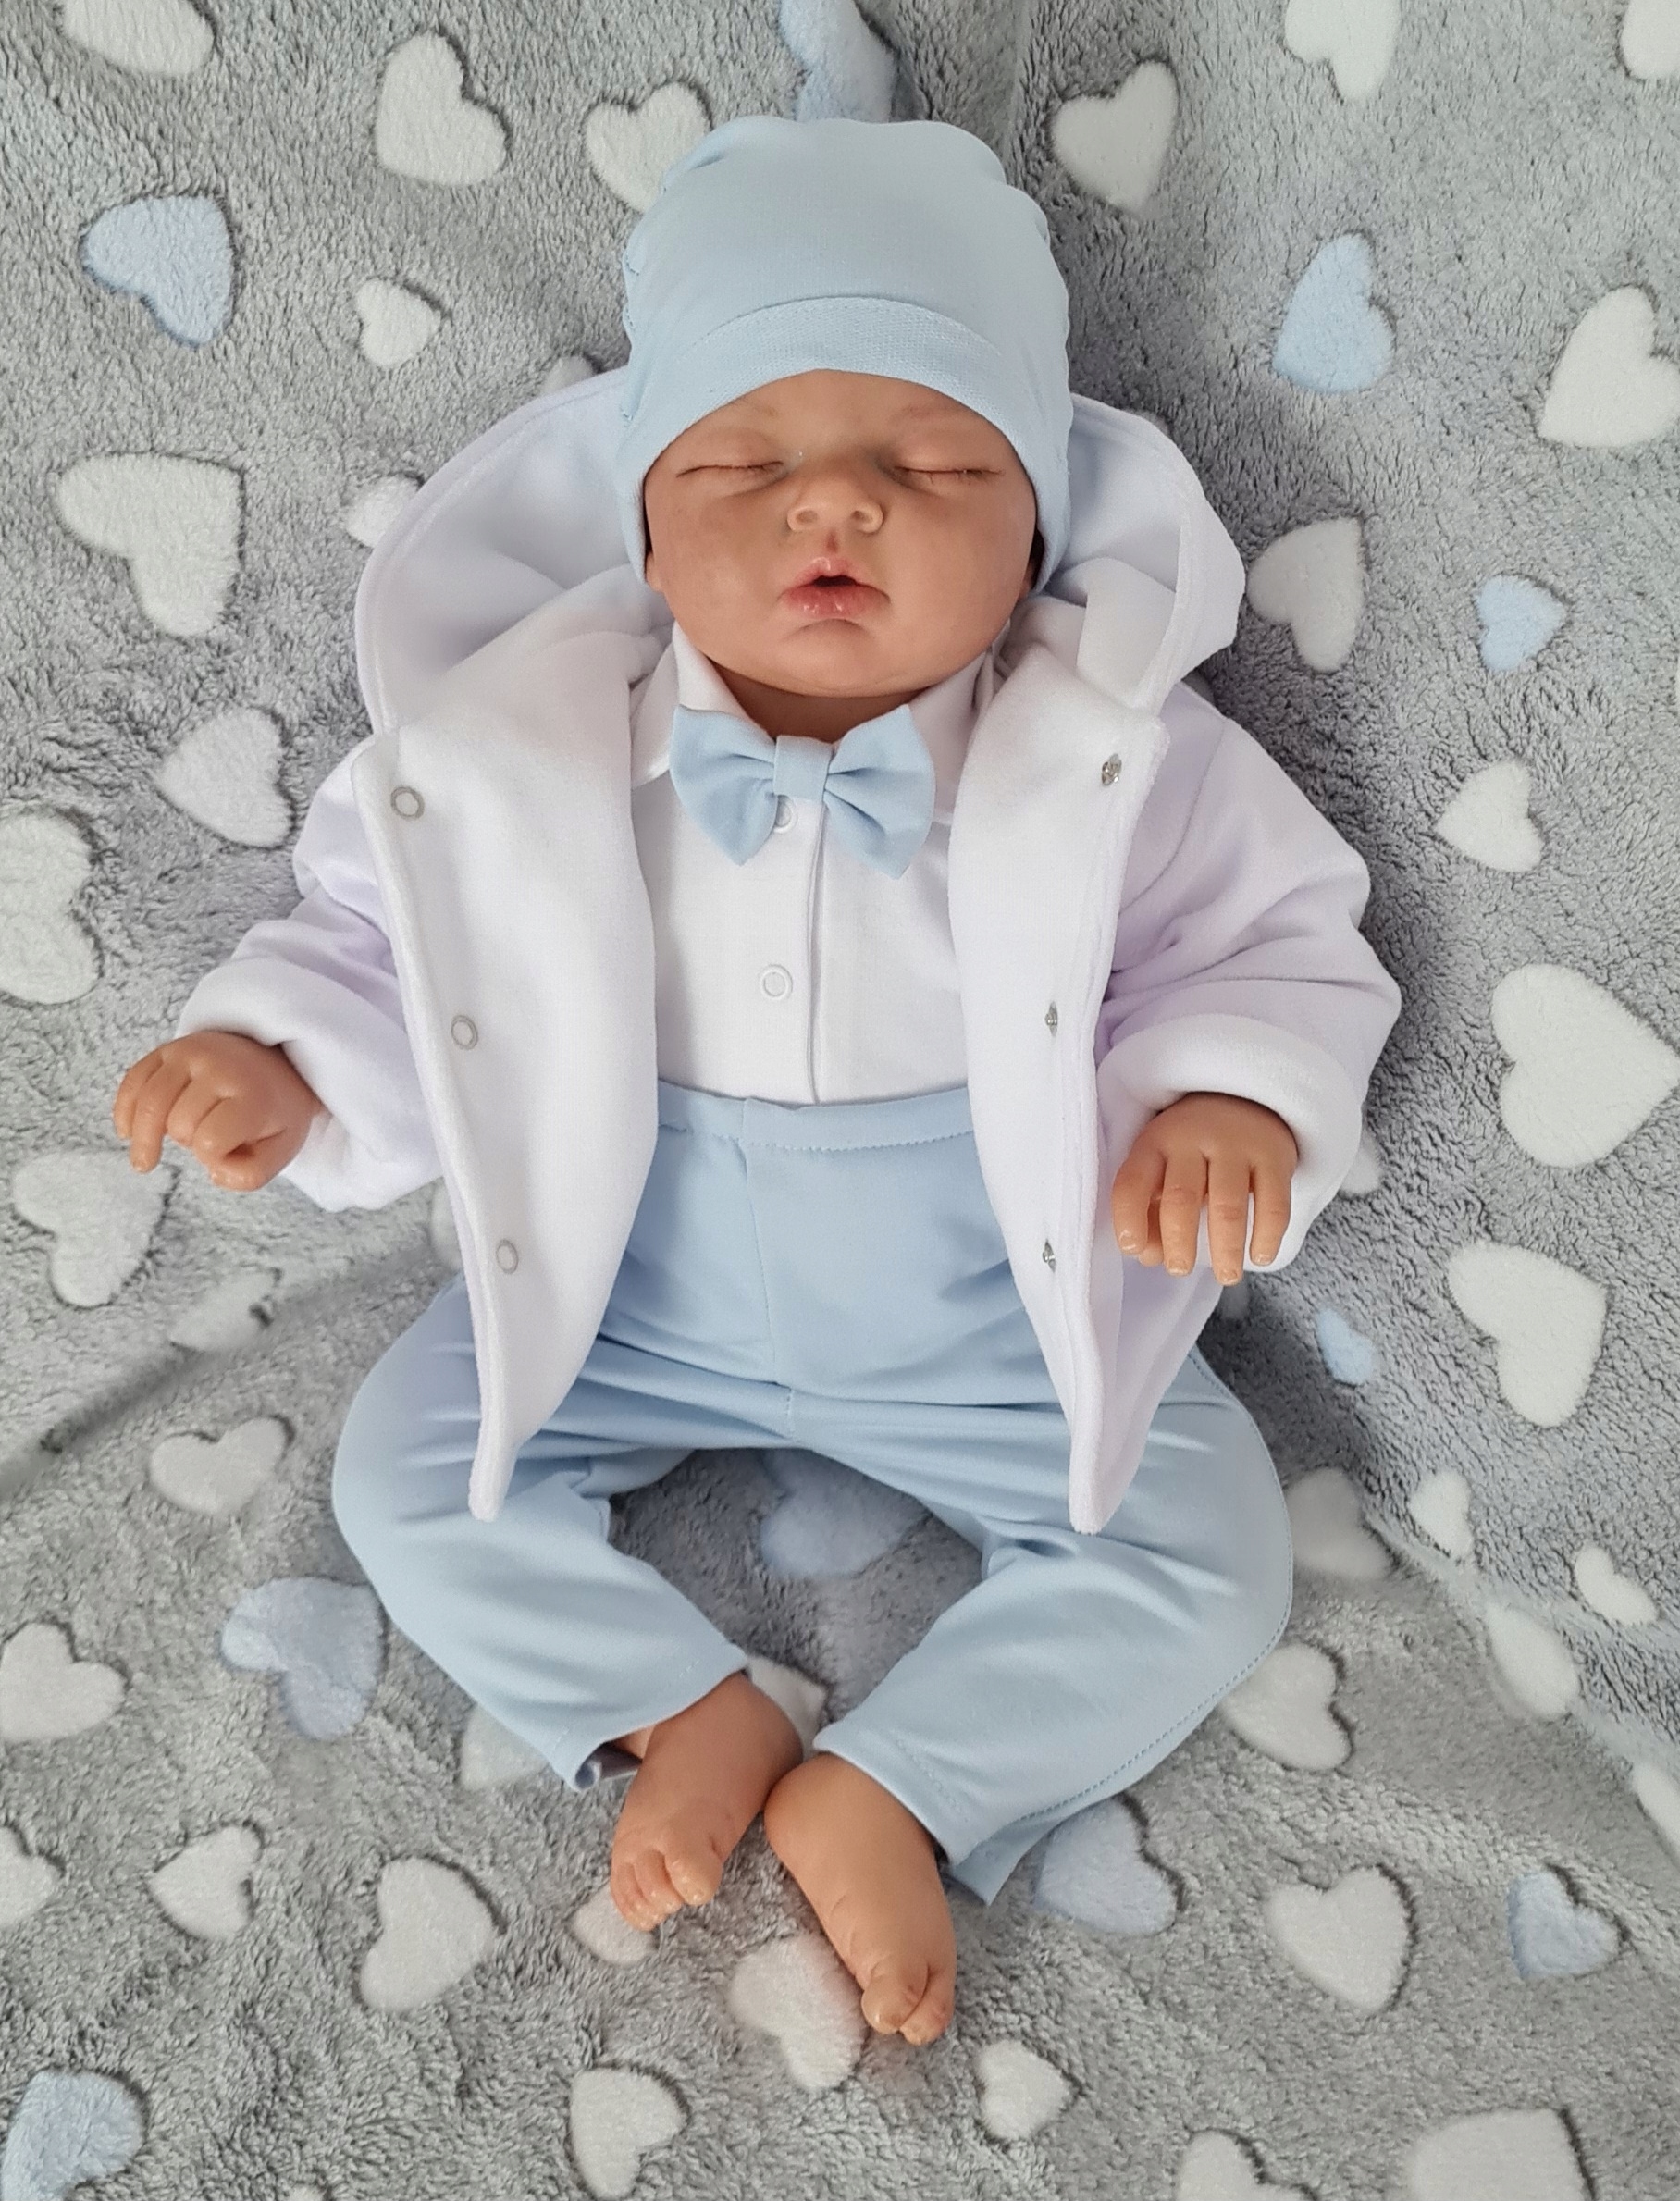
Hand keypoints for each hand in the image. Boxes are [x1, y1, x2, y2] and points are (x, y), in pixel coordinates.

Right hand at [112, 1030, 323, 1191]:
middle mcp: (219, 1068)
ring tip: (146, 1161)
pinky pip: (133, 1081)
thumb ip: (250, 1175)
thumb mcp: (281, 1149)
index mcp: (253, 1095)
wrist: (273, 1061)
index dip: (212, 1158)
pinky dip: (124, 1111)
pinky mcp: (168, 1050)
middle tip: (208, 1137)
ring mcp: (190, 1054)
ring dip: (147, 1136)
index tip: (228, 1153)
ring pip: (150, 1104)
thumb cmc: (272, 1112)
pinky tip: (127, 1134)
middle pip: (179, 1124)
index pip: (210, 1142)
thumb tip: (212, 1172)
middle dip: (188, 1142)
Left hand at [1110, 1092, 1298, 1285]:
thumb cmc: (1194, 1149)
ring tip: (1226, 1275)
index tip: (1133, 1250)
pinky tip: (1260, 1256)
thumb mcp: (1161, 1166)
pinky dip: (1266, 1235)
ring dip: (1226, 1247)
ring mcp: (1236, 1145)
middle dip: (1179, 1241)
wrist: (1246, 1100)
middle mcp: (1193, 1139)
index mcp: (1155, 1143)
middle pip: (1181, 1196)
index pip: (1133, 1181)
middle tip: (1179, 1270)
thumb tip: (1149, 1256)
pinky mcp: (1274, 1155)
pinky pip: (1273, 1203)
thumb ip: (1148, 1210)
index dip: (1128, 1218)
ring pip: (1228, 1204)